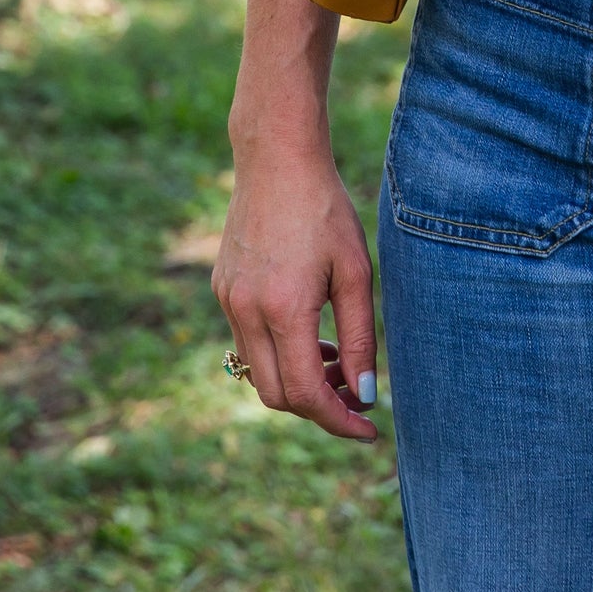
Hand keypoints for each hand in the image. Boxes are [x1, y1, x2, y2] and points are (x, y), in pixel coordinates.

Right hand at [213, 139, 379, 442]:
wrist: (276, 159)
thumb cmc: (326, 210)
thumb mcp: (356, 272)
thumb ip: (361, 337)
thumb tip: (364, 396)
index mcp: (284, 308)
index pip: (307, 394)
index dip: (339, 421)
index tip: (369, 431)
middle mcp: (247, 311)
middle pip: (277, 395)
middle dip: (319, 407)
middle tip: (356, 396)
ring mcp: (228, 301)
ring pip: (258, 373)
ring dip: (298, 381)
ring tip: (337, 358)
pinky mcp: (223, 290)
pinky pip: (247, 343)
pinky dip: (279, 354)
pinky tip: (310, 331)